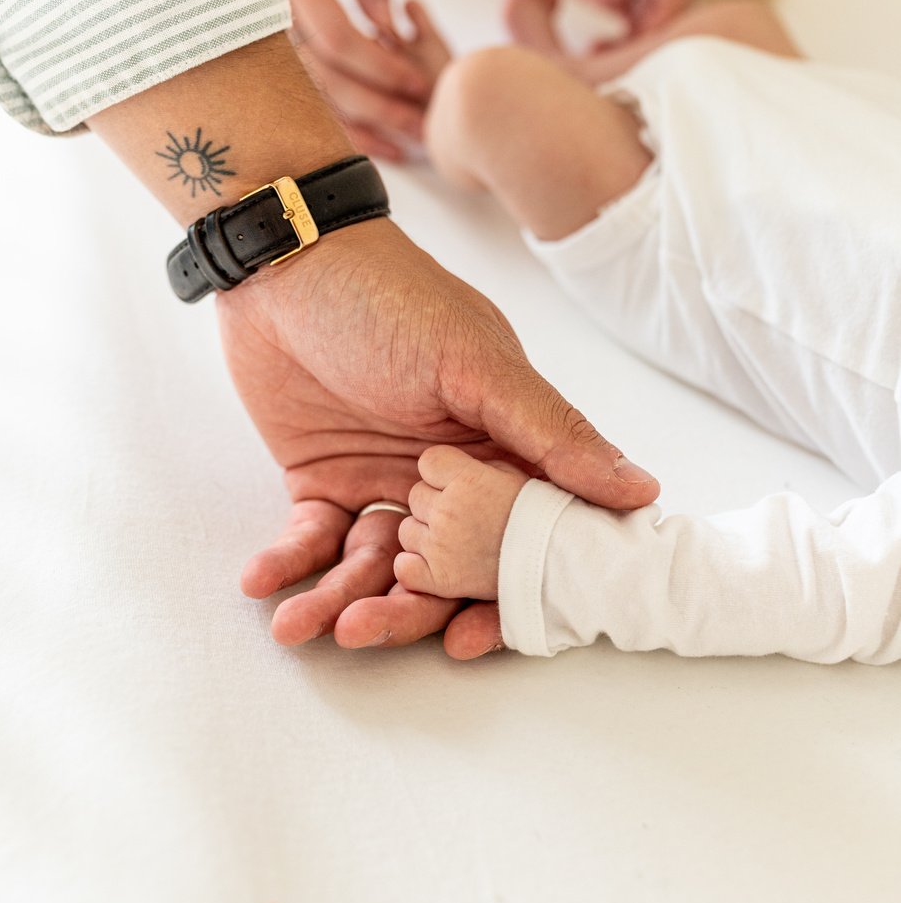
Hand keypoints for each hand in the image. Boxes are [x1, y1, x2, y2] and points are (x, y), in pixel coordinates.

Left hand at [218, 218, 658, 653]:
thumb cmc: (389, 298)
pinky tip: (263, 585)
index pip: (515, 541)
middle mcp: (451, 478)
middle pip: (441, 569)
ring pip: (374, 566)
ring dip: (338, 599)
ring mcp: (386, 481)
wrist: (283, 260)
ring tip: (298, 626)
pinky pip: (312, 540)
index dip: (498, 598)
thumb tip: (640, 491)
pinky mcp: (324, 481)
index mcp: (501, 452)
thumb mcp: (476, 363)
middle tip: (363, 633)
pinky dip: (289, 565)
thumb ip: (550, 432)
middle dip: (403, 610)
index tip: (468, 642)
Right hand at [246, 0, 449, 159]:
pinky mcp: (265, 60)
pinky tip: (376, 143)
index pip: (336, 38)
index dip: (379, 65)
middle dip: (379, 107)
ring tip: (407, 140)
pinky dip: (339, 128)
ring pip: (312, 100)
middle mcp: (265, 17)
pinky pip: (302, 104)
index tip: (415, 80)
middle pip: (325, 80)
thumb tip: (389, 25)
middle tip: (423, 126)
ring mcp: (260, 43)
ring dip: (363, 127)